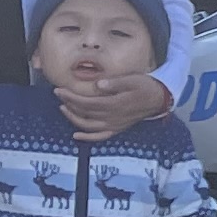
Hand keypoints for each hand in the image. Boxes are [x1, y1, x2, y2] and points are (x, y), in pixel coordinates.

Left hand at [54, 65, 171, 136]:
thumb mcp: (132, 80)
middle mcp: (112, 117)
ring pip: (88, 125)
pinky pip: (100, 136)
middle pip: (84, 113)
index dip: (71, 97)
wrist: (159, 99)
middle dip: (68, 103)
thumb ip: (115, 83)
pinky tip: (76, 135)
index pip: (86, 102)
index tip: (60, 90)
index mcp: (115, 104)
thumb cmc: (145, 86)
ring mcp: (114, 125)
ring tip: (63, 108)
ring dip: (73, 118)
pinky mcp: (117, 129)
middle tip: (58, 94)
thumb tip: (98, 85)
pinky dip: (87, 137)